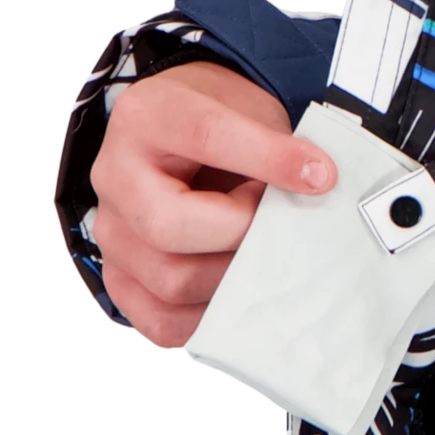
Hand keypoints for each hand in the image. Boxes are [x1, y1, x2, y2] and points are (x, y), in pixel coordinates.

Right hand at [90, 60, 337, 347]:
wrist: (189, 143)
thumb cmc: (222, 126)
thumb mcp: (251, 113)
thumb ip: (278, 146)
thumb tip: (320, 188)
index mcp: (146, 119)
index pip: (205, 136)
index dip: (269, 159)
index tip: (321, 175)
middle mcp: (115, 178)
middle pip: (169, 228)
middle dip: (241, 233)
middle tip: (277, 226)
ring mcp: (113, 235)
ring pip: (173, 282)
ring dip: (236, 276)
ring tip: (259, 250)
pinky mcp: (124, 282)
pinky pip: (165, 321)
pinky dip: (215, 316)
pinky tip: (244, 291)